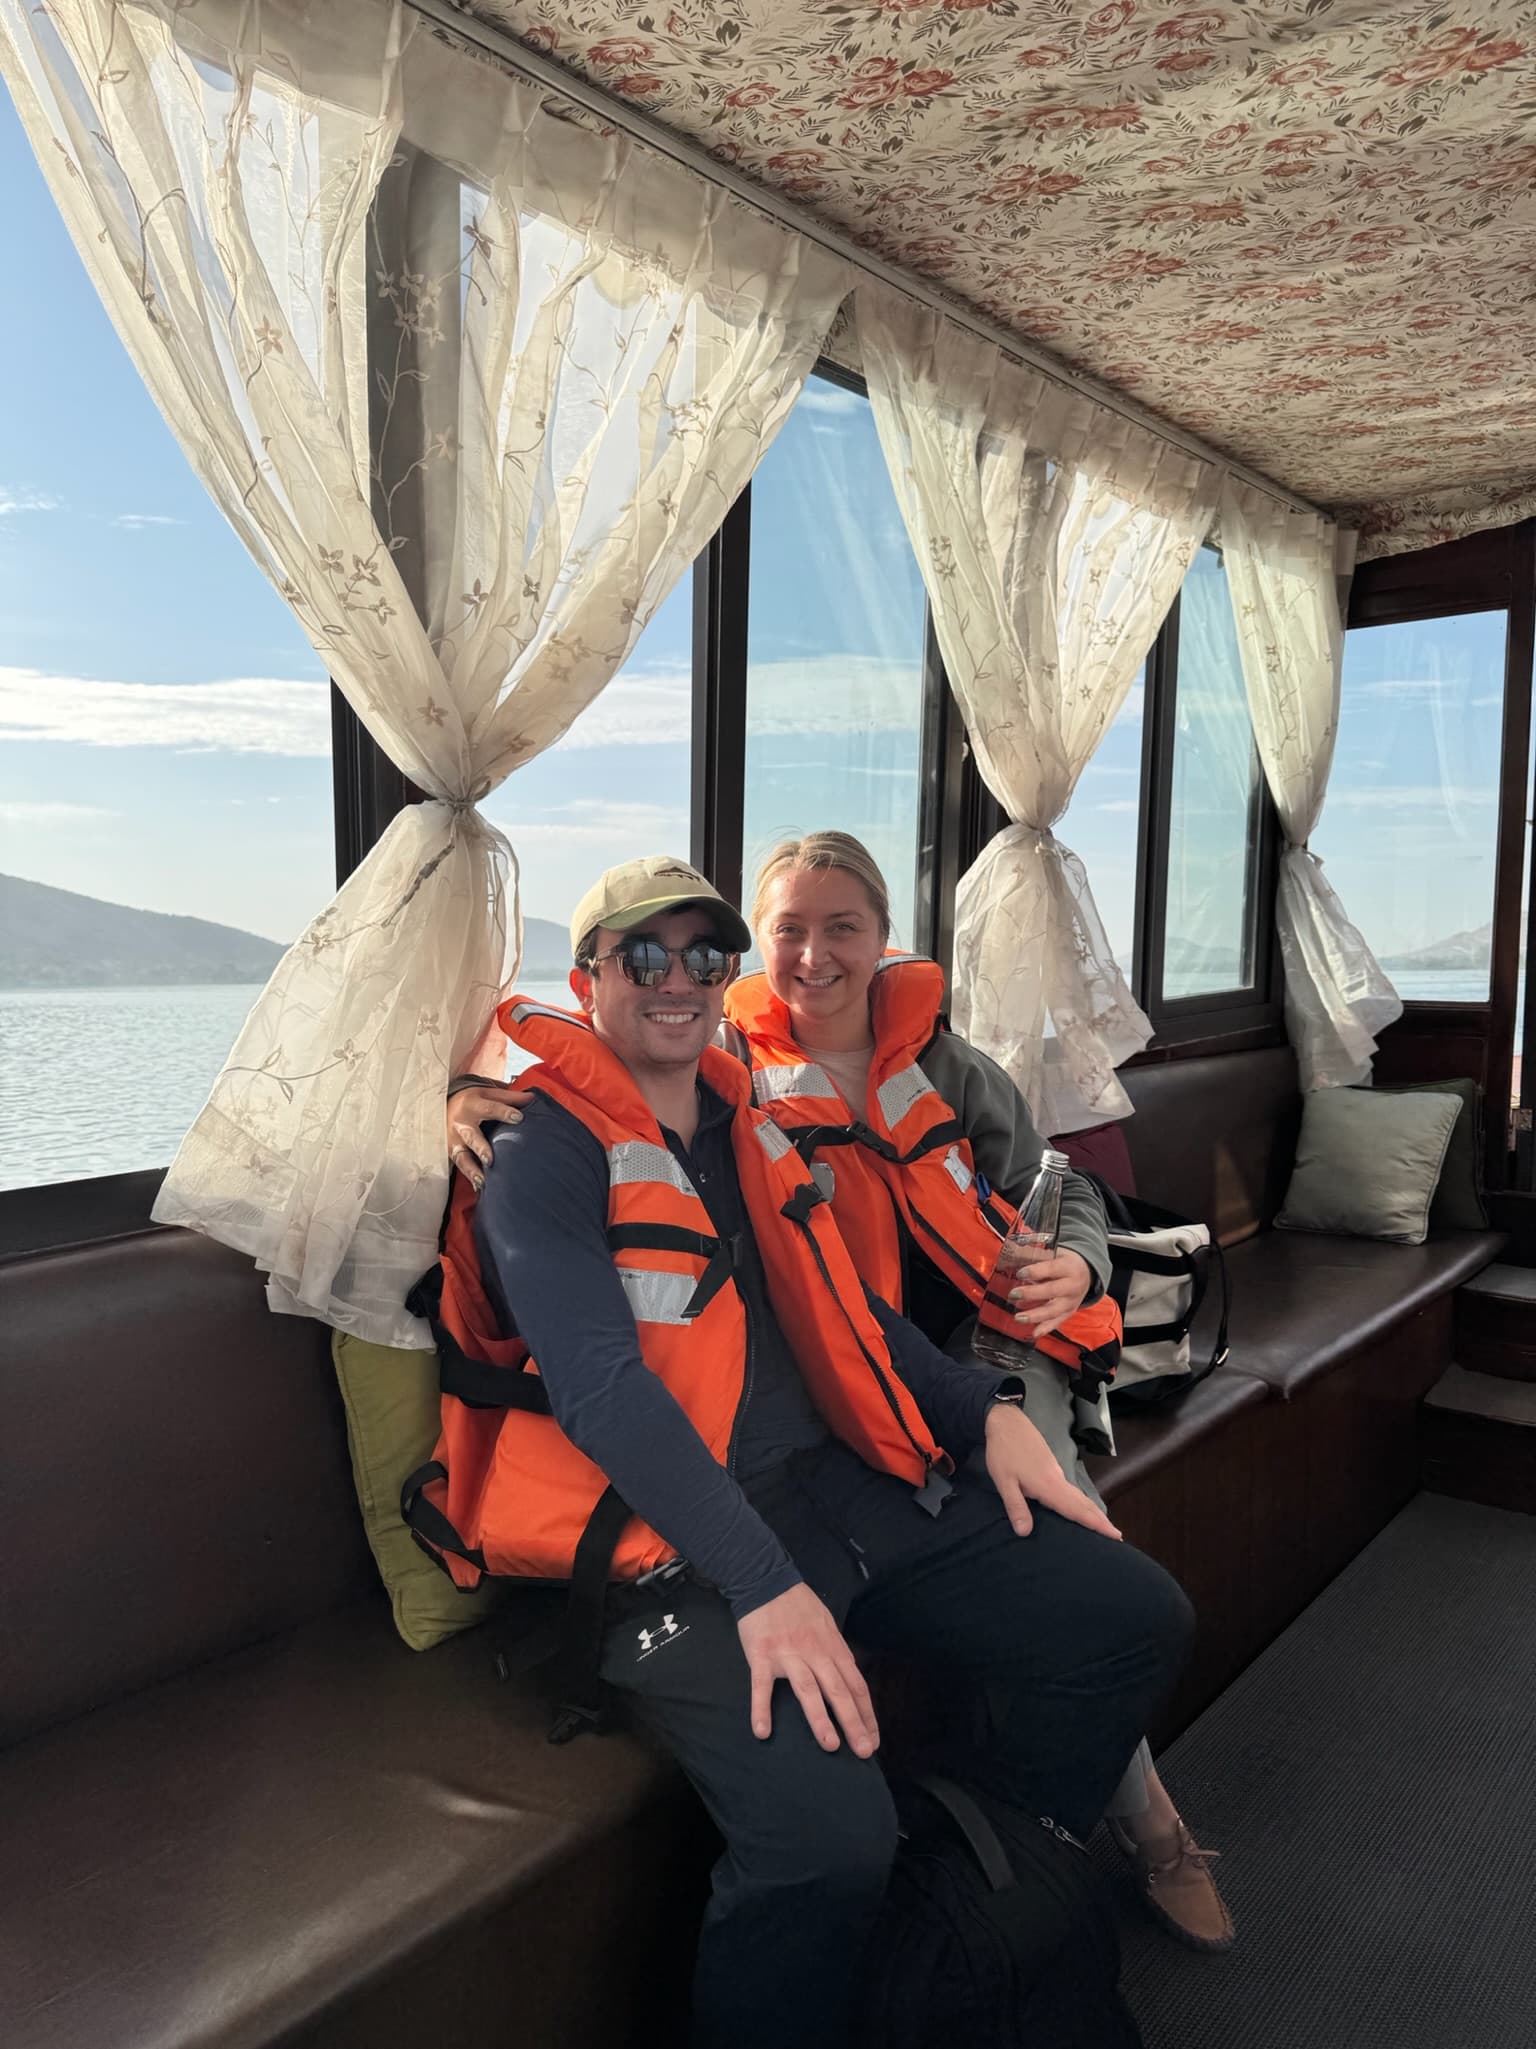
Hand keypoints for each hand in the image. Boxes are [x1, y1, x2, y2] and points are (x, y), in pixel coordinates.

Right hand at [447, 1084, 531, 1191]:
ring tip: (483, 1181)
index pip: (489, 1108)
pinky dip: (469, 1177)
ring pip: (462, 1156)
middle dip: (480, 1148)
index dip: (504, 1112)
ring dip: (472, 1169)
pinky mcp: (452, 1152)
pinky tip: (479, 1187)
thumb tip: (532, 1098)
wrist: (444, 1105)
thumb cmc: (472, 1100)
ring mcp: (454, 1140)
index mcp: (472, 1105)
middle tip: (490, 1160)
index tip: (519, 1118)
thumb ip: (509, 1098)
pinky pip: (460, 1166)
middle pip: (471, 1136)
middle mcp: (461, 1124)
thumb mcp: (488, 1093)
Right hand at [737, 1583, 879, 1757]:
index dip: (866, 1714)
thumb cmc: (799, 1606)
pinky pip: (762, 1686)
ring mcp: (788, 1655)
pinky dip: (761, 1709)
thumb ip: (836, 1653)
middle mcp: (815, 1653)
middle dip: (853, 1723)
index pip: (856, 1686)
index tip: (873, 1740)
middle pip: (838, 1691)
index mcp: (833, 1648)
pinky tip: (763, 1731)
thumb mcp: (827, 1625)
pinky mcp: (762, 1655)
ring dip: (820, 1719)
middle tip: (864, 1752)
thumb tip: (849, 1682)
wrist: (766, 1580)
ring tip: (830, 1745)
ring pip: (808, 1689)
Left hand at [984, 1403, 1121, 1542]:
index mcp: (1049, 1486)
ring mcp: (1056, 1471)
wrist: (1007, 1420)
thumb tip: (1024, 1532)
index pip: (1076, 1509)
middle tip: (1117, 1535)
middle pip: (1083, 1502)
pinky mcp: (1051, 1466)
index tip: (1115, 1535)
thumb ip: (1015, 1507)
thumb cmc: (1004, 1451)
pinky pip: (1071, 1489)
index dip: (1095, 1523)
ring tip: (1103, 1524)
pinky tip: (1078, 1506)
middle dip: (1100, 1519)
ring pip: (1078, 1495)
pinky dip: (1081, 1501)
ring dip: (1092, 1510)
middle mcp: (1058, 1479)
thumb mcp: (1004, 1481)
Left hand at [1004, 1243, 1091, 1340]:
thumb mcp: (1055, 1252)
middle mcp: (1072, 1285)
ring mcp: (1072, 1301)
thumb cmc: (1064, 1261)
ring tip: (1018, 1317)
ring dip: (1035, 1315)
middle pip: (1052, 1291)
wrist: (1087, 1272)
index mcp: (1069, 1266)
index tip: (1020, 1273)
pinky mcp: (1069, 1312)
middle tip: (1013, 1294)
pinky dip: (1045, 1328)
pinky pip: (1057, 1322)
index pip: (1051, 1269)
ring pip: (1054, 1310)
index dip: (1035, 1272)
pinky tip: (1033, 1333)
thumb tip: (1011, 1252)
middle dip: (1031, 1294)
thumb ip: (1035, 1254)